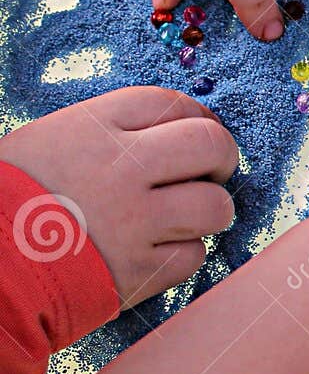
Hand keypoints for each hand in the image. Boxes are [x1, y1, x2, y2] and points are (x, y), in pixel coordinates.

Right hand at [0, 88, 237, 306]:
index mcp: (93, 128)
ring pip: (215, 205)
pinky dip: (183, 255)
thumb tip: (164, 137)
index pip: (172, 104)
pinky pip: (194, 256)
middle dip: (222, 158)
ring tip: (189, 217)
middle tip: (212, 172)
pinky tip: (159, 252)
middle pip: (210, 145)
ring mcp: (134, 220)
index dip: (197, 117)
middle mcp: (121, 168)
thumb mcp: (45, 144)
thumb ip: (105, 135)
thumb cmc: (7, 200)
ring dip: (210, 211)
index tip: (200, 131)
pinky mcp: (138, 269)